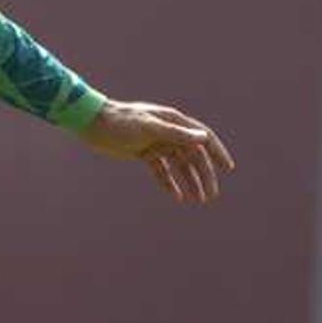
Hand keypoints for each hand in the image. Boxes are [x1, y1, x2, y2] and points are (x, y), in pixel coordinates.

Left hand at [77, 99, 235, 203]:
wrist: (93, 124)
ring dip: (190, 182)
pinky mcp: (145, 153)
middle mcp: (168, 132)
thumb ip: (175, 133)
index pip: (203, 137)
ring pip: (179, 166)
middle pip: (193, 156)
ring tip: (197, 200)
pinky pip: (162, 171)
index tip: (228, 168)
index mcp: (174, 122)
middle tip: (210, 197)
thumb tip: (203, 138)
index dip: (217, 152)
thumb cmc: (121, 121)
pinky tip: (178, 197)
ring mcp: (157, 143)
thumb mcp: (148, 126)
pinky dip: (170, 183)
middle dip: (204, 176)